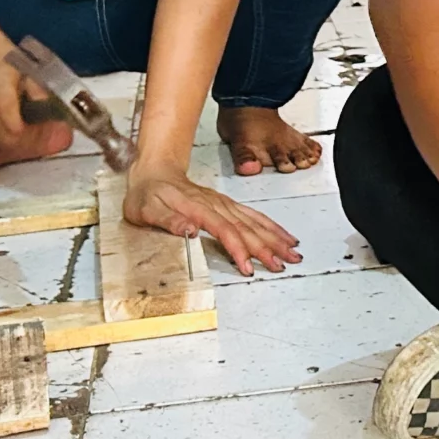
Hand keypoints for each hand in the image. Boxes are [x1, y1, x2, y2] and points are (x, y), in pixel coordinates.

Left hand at [124, 168, 302, 275]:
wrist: (154, 171)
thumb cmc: (148, 193)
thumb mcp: (145, 209)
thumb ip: (168, 220)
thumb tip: (189, 231)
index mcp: (197, 208)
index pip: (224, 231)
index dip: (238, 250)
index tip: (248, 268)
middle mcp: (216, 205)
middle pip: (246, 228)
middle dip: (267, 247)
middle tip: (283, 264)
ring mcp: (224, 204)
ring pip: (254, 221)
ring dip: (275, 237)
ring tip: (293, 252)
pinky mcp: (227, 205)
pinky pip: (253, 215)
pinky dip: (271, 226)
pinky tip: (283, 235)